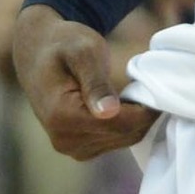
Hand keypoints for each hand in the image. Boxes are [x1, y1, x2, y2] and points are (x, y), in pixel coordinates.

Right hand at [14, 1, 159, 160]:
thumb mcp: (83, 52)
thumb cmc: (63, 44)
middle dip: (143, 114)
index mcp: (63, 116)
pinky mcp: (78, 150)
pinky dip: (126, 125)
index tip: (157, 87)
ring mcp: (70, 148)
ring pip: (123, 140)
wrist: (37, 54)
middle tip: (148, 85)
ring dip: (135, 120)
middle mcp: (65, 140)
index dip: (146, 109)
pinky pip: (114, 142)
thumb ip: (96, 81)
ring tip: (134, 92)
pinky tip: (124, 104)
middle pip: (124, 135)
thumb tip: (109, 112)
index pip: (122, 124)